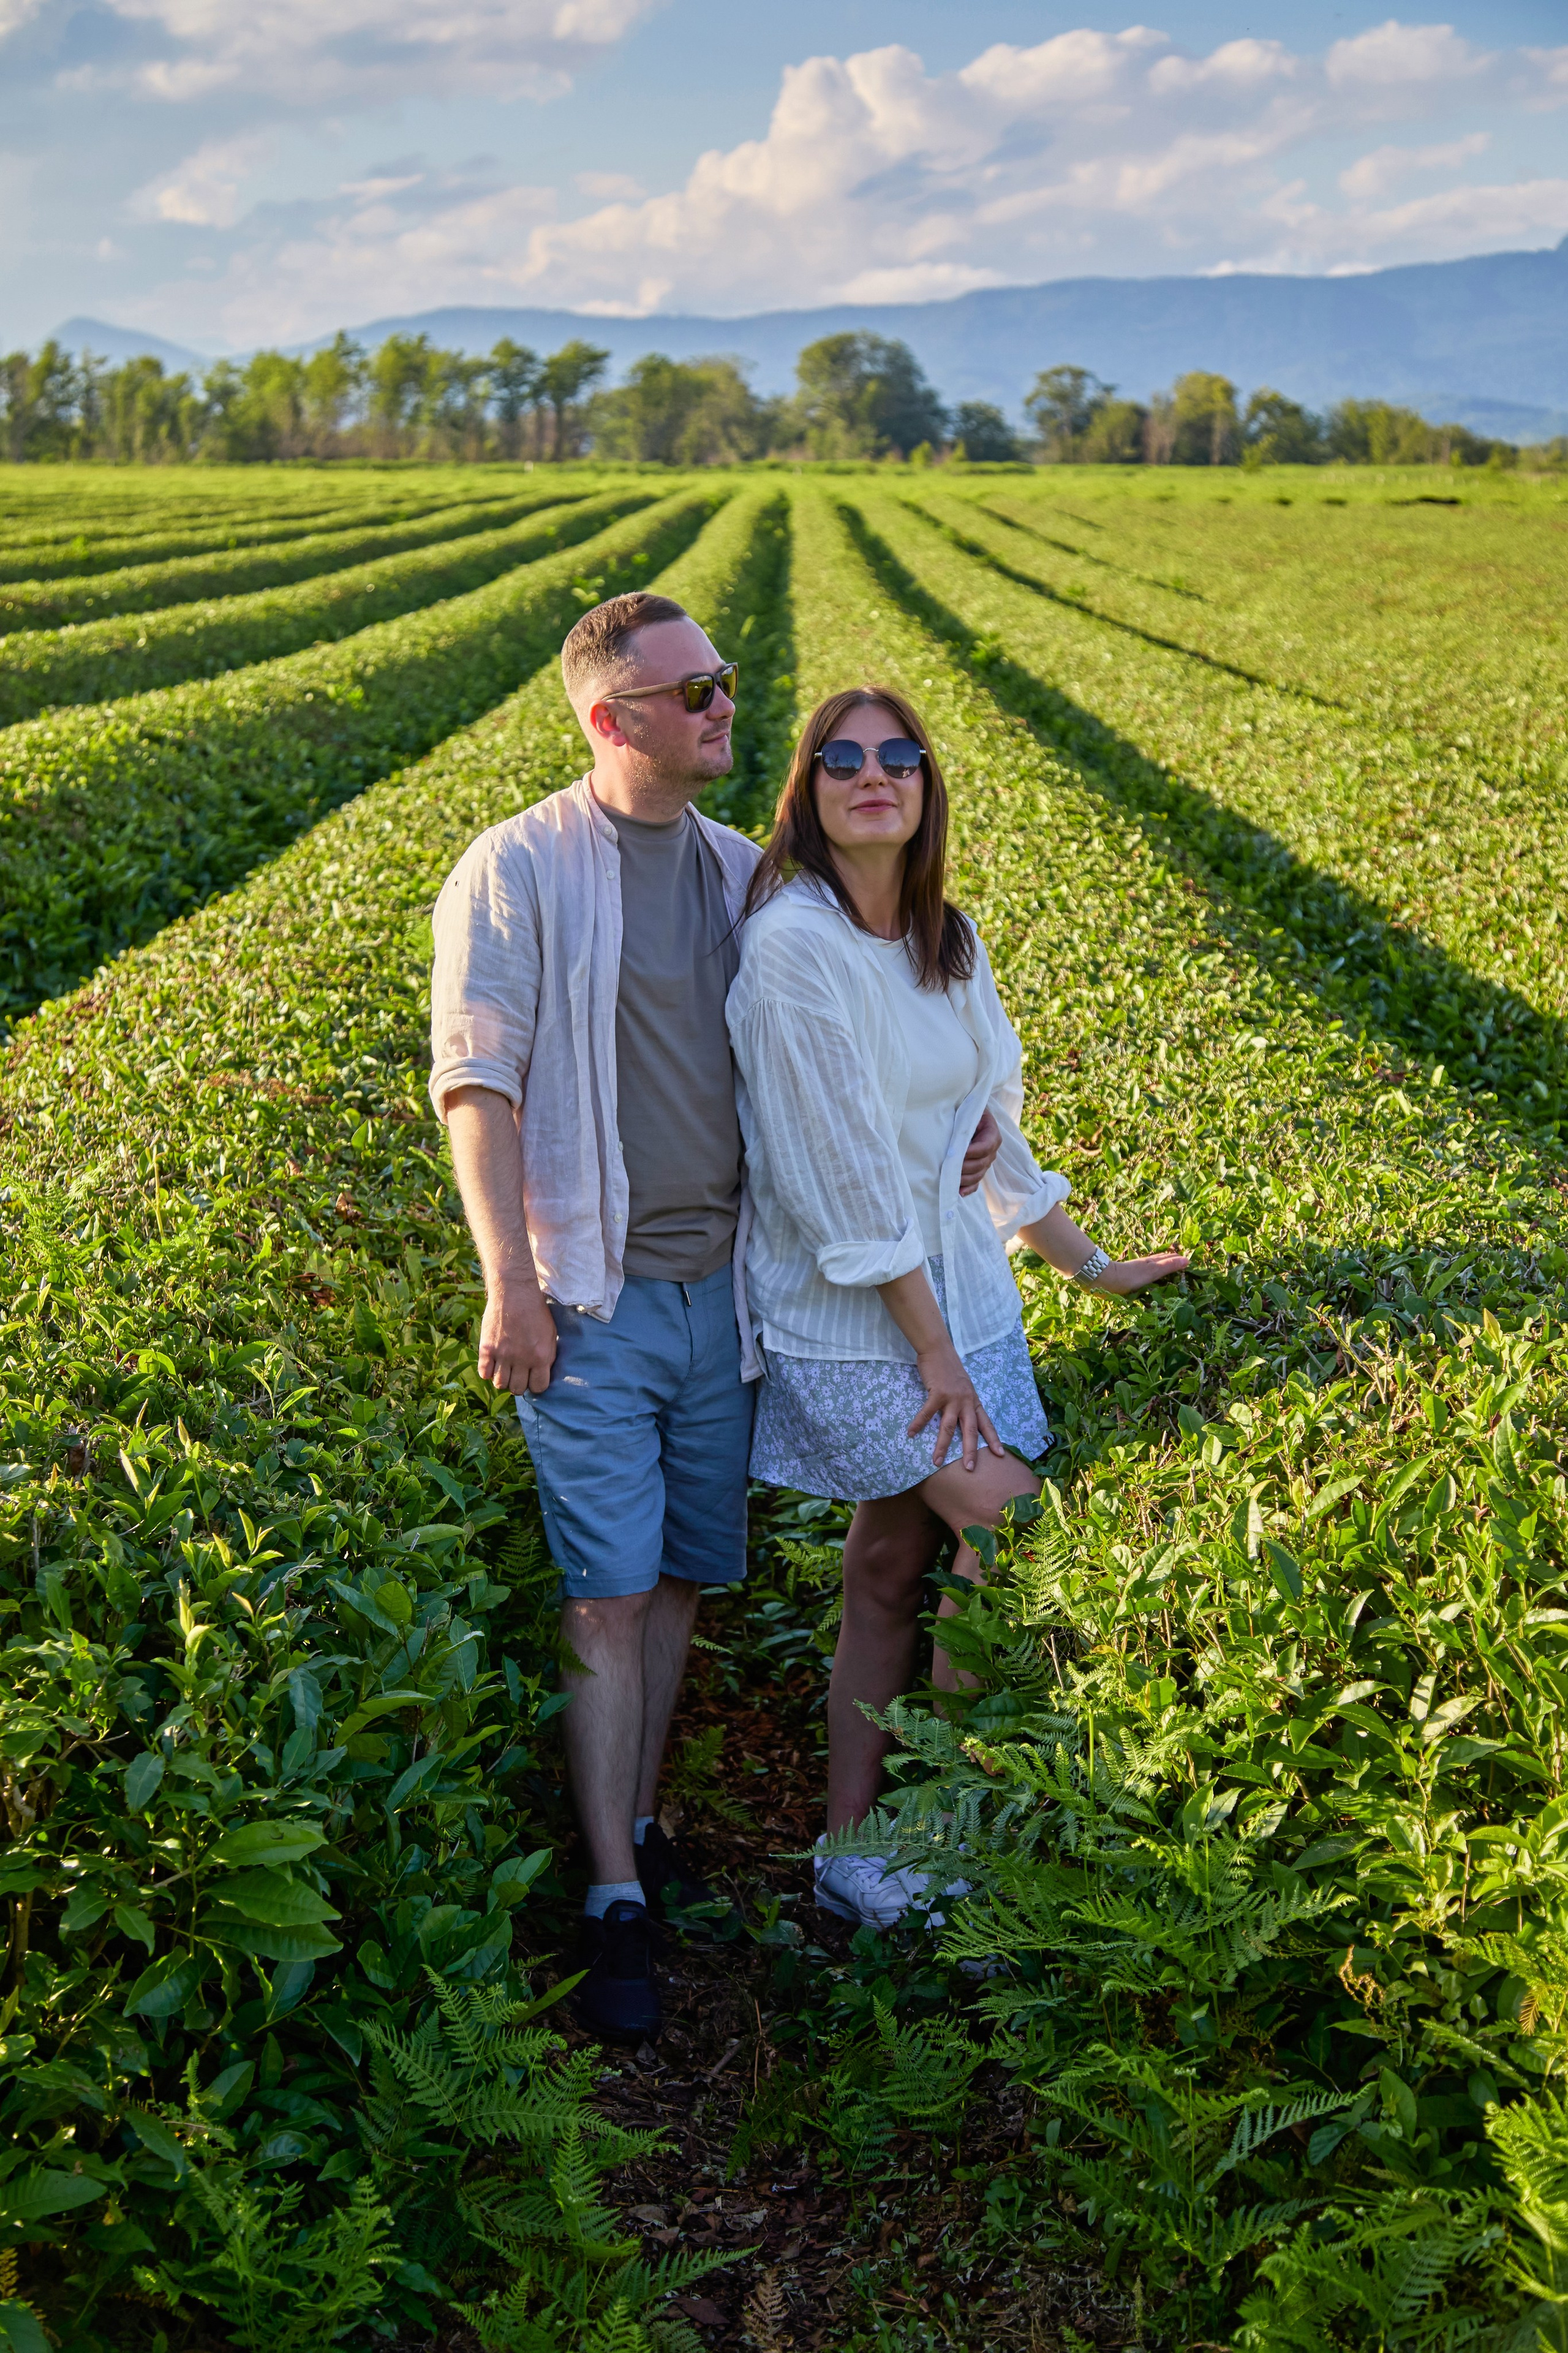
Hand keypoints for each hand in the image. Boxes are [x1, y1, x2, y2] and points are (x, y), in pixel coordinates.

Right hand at [477, 1283, 557, 1393]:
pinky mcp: (487, 1348)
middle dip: (518, 1384)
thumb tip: (542, 1374)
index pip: (538, 1387)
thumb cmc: (536, 1312)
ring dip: (502, 1380)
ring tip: (504, 1370)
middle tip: (517, 1374)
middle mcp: (522, 1359)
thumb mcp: (551, 1334)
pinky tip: (492, 1364)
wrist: (515, 1292)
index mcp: (541, 1357)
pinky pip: (484, 1373)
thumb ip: (547, 1356)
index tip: (532, 1379)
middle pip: (517, 1388)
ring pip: (499, 1384)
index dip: (535, 1385)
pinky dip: (487, 1372)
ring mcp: (502, 1354)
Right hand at [907, 1338, 1003, 1471]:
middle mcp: (966, 1401)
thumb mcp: (964, 1387)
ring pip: (948, 1427)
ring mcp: (952, 1398)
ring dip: (941, 1445)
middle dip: (970, 1450)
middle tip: (970, 1468)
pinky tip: (911, 1434)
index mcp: (973, 1401)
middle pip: (970, 1430)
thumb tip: (963, 1418)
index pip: (986, 1423)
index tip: (1000, 1454)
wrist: (939, 1349)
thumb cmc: (949, 1369)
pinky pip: (927, 1413)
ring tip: (935, 1461)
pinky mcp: (938, 1393)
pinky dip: (918, 1424)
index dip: (993, 1439)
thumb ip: (965, 1402)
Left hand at [959, 1107, 1000, 1196]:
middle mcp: (992, 1150)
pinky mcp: (978, 1170)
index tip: (957, 1153)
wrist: (968, 1116)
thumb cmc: (967, 1110)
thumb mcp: (969, 1110)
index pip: (986, 1146)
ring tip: (950, 1179)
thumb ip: (967, 1119)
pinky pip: (976, 1183)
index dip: (973, 1152)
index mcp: (992, 1134)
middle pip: (981, 1163)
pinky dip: (968, 1189)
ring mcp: (986, 1162)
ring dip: (964, 1179)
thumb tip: (957, 1133)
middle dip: (964, 1167)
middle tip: (948, 1167)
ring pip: (978, 1175)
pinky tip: (959, 1192)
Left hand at [1093, 1250, 1191, 1296]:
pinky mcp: (1129, 1276)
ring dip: (1161, 1265)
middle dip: (1170, 1260)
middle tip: (1180, 1261)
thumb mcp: (1153, 1271)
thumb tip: (1186, 1260)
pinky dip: (1151, 1272)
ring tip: (1167, 1265)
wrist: (1107, 1280)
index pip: (1168, 1259)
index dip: (1177, 1259)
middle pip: (1160, 1260)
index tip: (1187, 1260)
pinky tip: (1148, 1275)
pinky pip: (1145, 1273)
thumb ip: (1169, 1266)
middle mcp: (1145, 1264)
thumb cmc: (1132, 1276)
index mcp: (1152, 1263)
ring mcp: (1137, 1270)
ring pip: (1152, 1265)